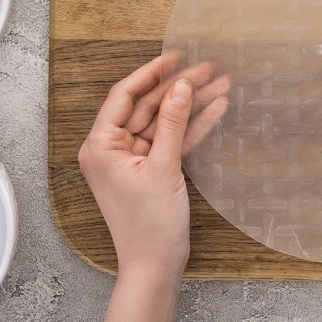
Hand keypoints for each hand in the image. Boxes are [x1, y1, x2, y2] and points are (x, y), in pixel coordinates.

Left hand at [78, 53, 229, 279]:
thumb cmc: (148, 225)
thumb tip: (180, 87)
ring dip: (192, 105)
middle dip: (180, 88)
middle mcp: (112, 149)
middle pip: (149, 106)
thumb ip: (172, 123)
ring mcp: (133, 159)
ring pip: (165, 121)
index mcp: (101, 145)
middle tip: (208, 70)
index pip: (125, 96)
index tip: (175, 56)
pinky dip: (192, 126)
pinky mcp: (152, 169)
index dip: (151, 73)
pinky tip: (216, 109)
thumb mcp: (163, 167)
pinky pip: (172, 140)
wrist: (155, 265)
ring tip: (221, 85)